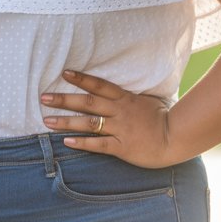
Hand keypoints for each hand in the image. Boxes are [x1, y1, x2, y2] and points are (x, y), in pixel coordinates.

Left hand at [40, 69, 173, 168]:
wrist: (176, 137)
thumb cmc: (164, 118)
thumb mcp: (148, 100)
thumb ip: (131, 96)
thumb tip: (119, 90)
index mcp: (126, 99)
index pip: (99, 85)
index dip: (81, 79)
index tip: (64, 74)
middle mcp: (119, 112)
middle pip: (87, 102)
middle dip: (64, 100)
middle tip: (44, 97)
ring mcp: (120, 129)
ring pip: (89, 123)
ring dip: (66, 122)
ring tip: (47, 121)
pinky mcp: (122, 147)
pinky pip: (98, 144)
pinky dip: (82, 143)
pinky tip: (66, 142)